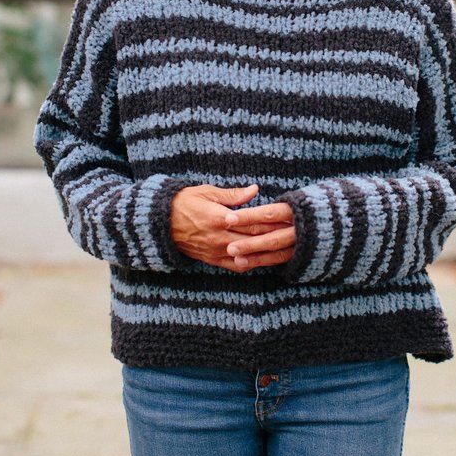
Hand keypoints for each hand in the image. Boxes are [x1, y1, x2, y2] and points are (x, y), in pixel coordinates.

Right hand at [170, 183, 295, 271]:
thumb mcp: (208, 192)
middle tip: (295, 234)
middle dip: (275, 237)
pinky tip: (263, 261)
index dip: (273, 221)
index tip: (290, 219)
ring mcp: (216, 251)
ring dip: (267, 252)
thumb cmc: (184, 202)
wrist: (160, 223)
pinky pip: (235, 266)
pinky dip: (251, 264)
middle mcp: (219, 237)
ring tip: (286, 249)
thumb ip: (233, 195)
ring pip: (248, 255)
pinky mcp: (211, 260)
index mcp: (220, 217)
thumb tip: (255, 190)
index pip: (253, 221)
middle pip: (254, 239)